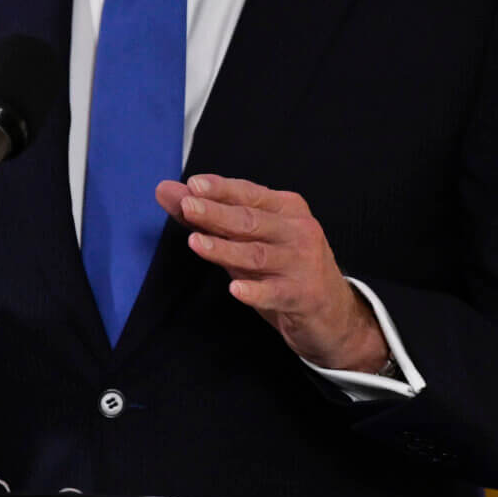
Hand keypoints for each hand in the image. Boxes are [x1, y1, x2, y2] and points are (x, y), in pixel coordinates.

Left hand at [156, 174, 385, 371]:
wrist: (332, 312)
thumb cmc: (281, 266)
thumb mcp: (246, 238)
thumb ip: (205, 214)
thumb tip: (164, 189)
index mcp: (286, 209)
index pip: (249, 194)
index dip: (221, 189)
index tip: (192, 184)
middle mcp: (298, 231)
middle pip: (251, 221)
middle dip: (217, 213)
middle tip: (187, 206)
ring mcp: (302, 264)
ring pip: (258, 255)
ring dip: (226, 249)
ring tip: (196, 242)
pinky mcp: (303, 296)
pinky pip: (275, 293)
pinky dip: (255, 292)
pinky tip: (235, 290)